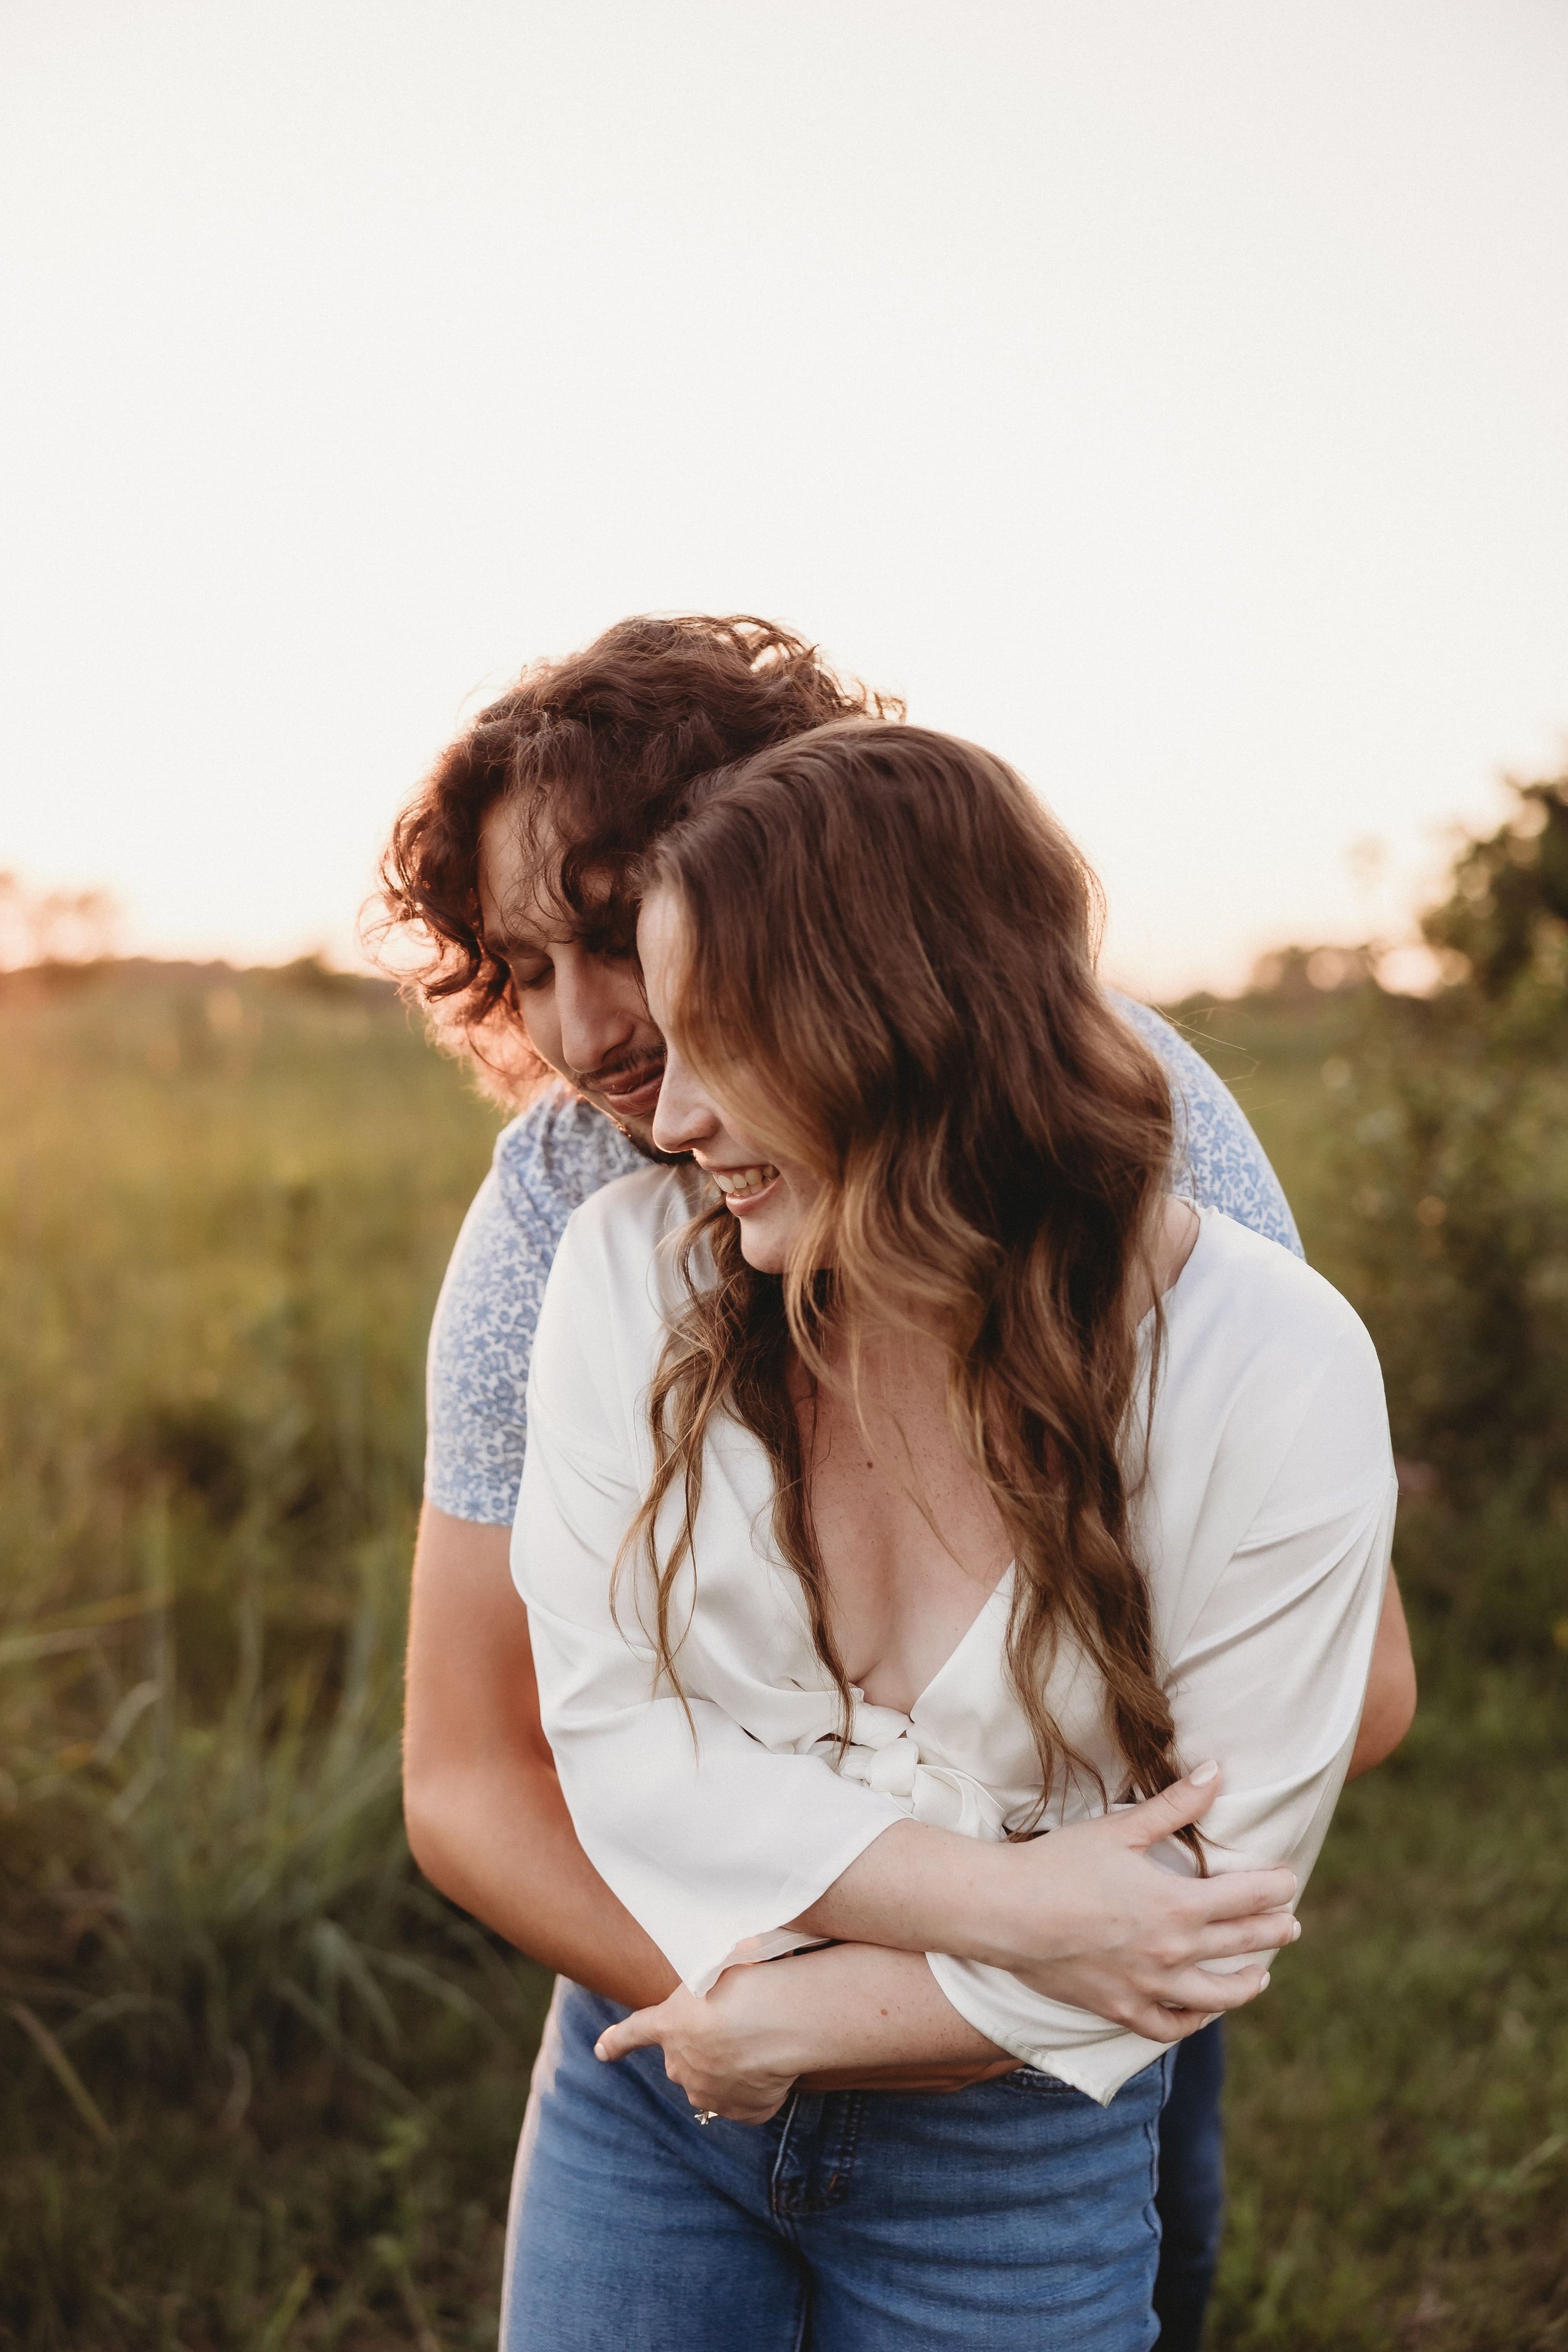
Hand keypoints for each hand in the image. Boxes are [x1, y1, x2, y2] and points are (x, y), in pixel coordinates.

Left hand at [594, 1968, 803, 2124]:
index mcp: (668, 2026)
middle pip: (687, 2059)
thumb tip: (724, 1965)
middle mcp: (681, 2065)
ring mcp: (710, 2093)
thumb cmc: (744, 1980)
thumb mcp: (713, 1969)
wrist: (773, 2020)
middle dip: (707, 2047)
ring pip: (718, 2081)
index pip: (634, 2032)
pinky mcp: (743, 2111)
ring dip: (734, 2068)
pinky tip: (775, 2065)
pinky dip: (760, 2087)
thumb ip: (706, 1980)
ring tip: (763, 2042)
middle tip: (741, 2023)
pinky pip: (749, 2099)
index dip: (616, 2042)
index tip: (601, 2051)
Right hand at [988, 1764, 1298, 2040]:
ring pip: (1217, 1995)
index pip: (1247, 1897)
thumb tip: (1216, 1771)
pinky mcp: (1121, 2009)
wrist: (1006, 1912)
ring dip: (1246, 1983)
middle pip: (1242, 1943)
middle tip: (1290, 1924)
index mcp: (1178, 1904)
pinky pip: (1171, 2025)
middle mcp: (1173, 1951)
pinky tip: (1203, 2011)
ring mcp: (1149, 1986)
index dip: (1274, 1887)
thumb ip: (1175, 1805)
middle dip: (1273, 1931)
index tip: (1289, 1880)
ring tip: (1260, 1975)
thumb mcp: (1121, 1828)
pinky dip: (1194, 2020)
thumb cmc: (1061, 1863)